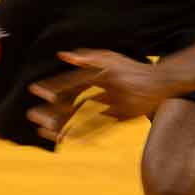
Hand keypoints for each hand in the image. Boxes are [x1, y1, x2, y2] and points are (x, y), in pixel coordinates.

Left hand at [27, 50, 169, 141]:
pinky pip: (101, 127)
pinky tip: (70, 139)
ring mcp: (116, 104)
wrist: (162, 81)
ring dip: (65, 125)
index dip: (54, 85)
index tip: (35, 90)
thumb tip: (64, 55)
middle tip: (32, 115)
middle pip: (76, 100)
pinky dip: (85, 133)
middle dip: (53, 109)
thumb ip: (88, 56)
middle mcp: (108, 88)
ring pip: (85, 117)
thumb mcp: (111, 57)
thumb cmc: (131, 68)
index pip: (73, 80)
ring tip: (46, 132)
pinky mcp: (123, 116)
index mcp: (103, 72)